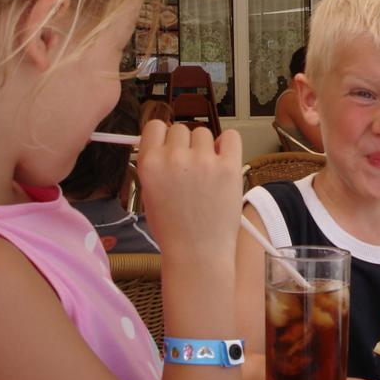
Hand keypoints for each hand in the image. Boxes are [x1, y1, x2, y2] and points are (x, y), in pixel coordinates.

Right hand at [136, 121, 242, 264]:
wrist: (197, 253)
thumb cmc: (173, 228)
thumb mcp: (149, 194)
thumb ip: (155, 165)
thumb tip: (163, 141)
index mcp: (149, 163)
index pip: (155, 126)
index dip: (163, 136)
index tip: (170, 146)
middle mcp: (174, 158)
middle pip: (181, 129)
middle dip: (185, 145)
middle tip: (190, 169)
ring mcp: (203, 161)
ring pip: (204, 132)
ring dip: (206, 147)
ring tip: (206, 172)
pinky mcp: (228, 167)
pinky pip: (231, 136)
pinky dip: (228, 144)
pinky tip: (224, 160)